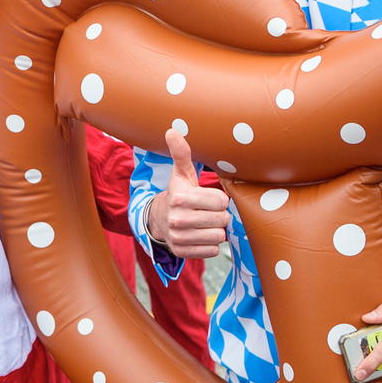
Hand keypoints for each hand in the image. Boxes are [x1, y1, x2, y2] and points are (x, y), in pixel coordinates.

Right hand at [147, 127, 230, 258]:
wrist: (159, 219)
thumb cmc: (179, 193)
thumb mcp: (181, 173)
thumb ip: (181, 153)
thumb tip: (171, 130)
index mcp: (180, 198)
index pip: (221, 201)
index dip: (220, 200)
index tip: (210, 198)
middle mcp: (177, 219)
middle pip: (222, 220)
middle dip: (220, 216)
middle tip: (209, 212)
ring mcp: (179, 238)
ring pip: (218, 237)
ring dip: (216, 230)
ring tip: (205, 223)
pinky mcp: (182, 252)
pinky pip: (212, 251)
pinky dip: (210, 245)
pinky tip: (200, 236)